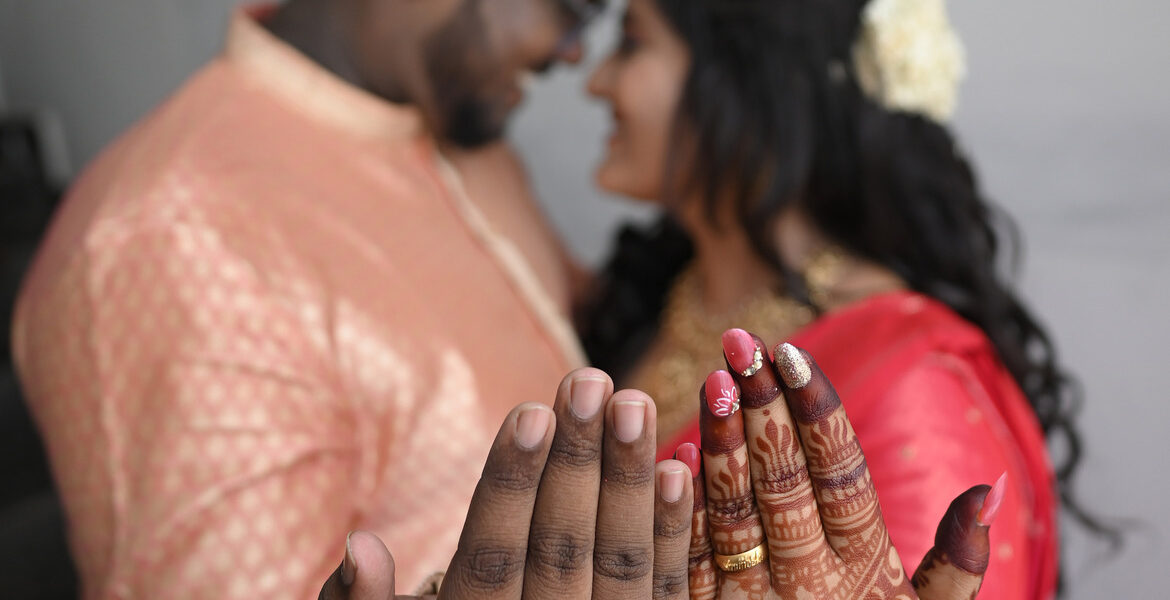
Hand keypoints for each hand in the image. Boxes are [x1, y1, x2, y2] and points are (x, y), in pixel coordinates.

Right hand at [318, 367, 695, 598]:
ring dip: (630, 482)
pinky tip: (677, 469)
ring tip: (635, 402)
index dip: (511, 486)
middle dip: (578, 463)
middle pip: (560, 552)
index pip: (490, 561)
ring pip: (618, 566)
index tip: (532, 411)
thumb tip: (362, 544)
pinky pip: (662, 593)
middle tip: (592, 380)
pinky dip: (671, 534)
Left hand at [682, 329, 1003, 598]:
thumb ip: (956, 569)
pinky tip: (669, 453)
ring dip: (722, 444)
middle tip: (742, 342)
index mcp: (863, 571)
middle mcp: (808, 584)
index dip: (818, 415)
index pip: (842, 480)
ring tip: (712, 379)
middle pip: (786, 486)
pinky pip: (689, 557)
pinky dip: (680, 507)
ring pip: (733, 513)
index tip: (795, 354)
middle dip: (764, 410)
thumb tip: (988, 491)